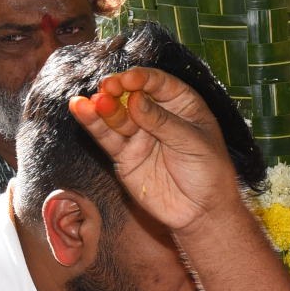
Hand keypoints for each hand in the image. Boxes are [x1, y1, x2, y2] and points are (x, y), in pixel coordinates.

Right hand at [69, 68, 241, 231]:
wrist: (202, 211)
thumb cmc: (208, 172)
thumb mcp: (192, 143)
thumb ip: (163, 122)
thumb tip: (136, 100)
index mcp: (181, 104)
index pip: (158, 83)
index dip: (142, 79)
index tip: (128, 79)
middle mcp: (157, 115)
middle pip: (132, 95)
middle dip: (118, 89)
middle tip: (107, 87)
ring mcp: (139, 135)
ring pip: (116, 115)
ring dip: (103, 106)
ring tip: (92, 102)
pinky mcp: (125, 155)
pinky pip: (107, 136)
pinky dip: (93, 123)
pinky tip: (80, 108)